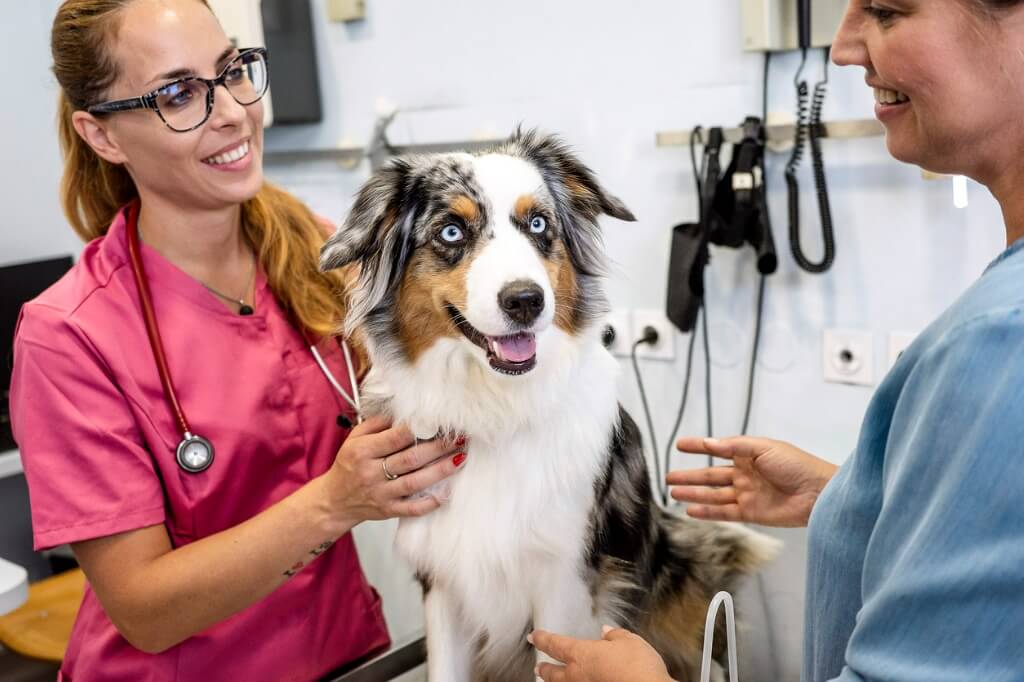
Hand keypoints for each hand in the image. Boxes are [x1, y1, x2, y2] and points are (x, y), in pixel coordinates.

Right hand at [319, 415, 466, 529]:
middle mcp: (371, 472)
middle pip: (410, 458)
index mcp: (363, 451)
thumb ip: (377, 423)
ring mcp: (380, 493)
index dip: (421, 429)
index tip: (441, 421)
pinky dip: (430, 503)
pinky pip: (411, 509)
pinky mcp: (387, 510)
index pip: (395, 437)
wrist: (334, 500)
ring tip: (460, 458)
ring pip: (415, 482)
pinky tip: (447, 493)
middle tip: (459, 438)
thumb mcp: (355, 438)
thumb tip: (405, 411)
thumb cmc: (349, 465)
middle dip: (438, 447)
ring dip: (440, 471)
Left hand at [531, 626, 673, 681]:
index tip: (534, 636)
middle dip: (544, 668)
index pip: (555, 644)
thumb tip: (607, 632)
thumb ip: (616, 636)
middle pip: (553, 673)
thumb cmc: (638, 668)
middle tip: (538, 666)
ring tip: (551, 680)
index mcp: (582, 654)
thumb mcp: (630, 642)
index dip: (542, 639)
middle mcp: (578, 675)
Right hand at [669, 436, 836, 527]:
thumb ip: (735, 446)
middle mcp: (744, 474)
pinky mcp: (751, 513)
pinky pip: (724, 512)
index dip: (699, 446)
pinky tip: (691, 510)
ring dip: (694, 494)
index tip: (679, 445)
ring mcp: (747, 494)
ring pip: (714, 494)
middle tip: (668, 477)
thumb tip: (709, 442)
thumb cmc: (795, 465)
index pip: (718, 449)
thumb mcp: (764, 448)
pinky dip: (707, 512)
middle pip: (711, 475)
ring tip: (673, 493)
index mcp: (748, 455)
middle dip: (690, 476)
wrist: (819, 493)